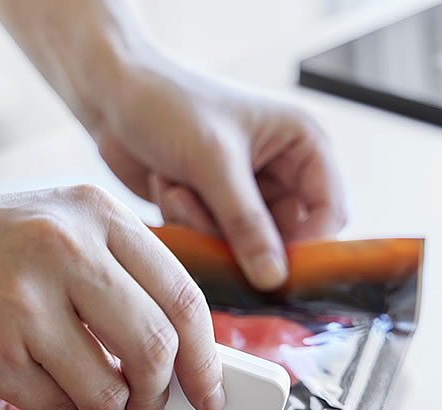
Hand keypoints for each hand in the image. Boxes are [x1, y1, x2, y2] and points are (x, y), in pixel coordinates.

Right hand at [0, 184, 223, 409]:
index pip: (183, 297)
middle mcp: (66, 248)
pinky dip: (57, 408)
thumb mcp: (60, 230)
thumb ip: (121, 280)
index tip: (210, 393)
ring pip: (108, 391)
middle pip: (155, 348)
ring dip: (103, 408)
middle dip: (160, 397)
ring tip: (77, 389)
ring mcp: (25, 299)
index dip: (205, 357)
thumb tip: (177, 356)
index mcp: (96, 214)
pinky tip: (33, 381)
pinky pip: (57, 407)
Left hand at [93, 59, 346, 290]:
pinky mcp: (213, 209)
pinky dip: (185, 222)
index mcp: (301, 145)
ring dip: (203, 226)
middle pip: (283, 238)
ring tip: (177, 188)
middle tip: (203, 219)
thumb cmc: (169, 106)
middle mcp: (280, 173)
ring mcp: (244, 194)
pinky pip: (211, 241)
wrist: (113, 97)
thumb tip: (273, 279)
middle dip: (239, 237)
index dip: (307, 246)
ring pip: (242, 246)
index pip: (329, 212)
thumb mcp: (214, 162)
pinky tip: (166, 186)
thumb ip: (246, 223)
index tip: (273, 271)